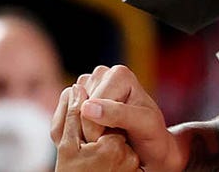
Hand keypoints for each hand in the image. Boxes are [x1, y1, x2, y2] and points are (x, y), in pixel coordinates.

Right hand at [52, 65, 182, 171]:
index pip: (92, 104)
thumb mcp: (144, 125)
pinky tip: (97, 135)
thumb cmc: (152, 136)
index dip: (96, 130)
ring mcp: (89, 84)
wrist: (152, 145)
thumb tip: (87, 108)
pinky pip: (66, 114)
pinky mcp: (80, 97)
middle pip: (79, 105)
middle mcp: (102, 74)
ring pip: (71, 111)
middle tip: (110, 140)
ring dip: (83, 129)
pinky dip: (77, 129)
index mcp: (119, 74)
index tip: (114, 142)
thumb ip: (119, 114)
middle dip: (89, 129)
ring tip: (105, 136)